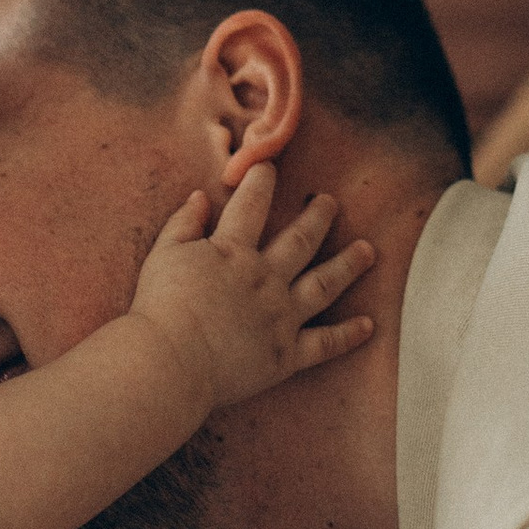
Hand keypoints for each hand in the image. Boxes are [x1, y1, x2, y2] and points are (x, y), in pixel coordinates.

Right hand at [128, 164, 373, 411]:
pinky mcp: (287, 355)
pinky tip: (369, 325)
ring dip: (349, 265)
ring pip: (325, 284)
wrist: (170, 361)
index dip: (262, 181)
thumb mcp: (163, 255)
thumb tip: (198, 197)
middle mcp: (266, 279)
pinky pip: (326, 343)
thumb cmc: (159, 308)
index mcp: (234, 252)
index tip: (270, 167)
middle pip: (301, 240)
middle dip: (319, 217)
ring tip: (368, 251)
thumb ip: (183, 224)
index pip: (252, 205)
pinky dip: (349, 335)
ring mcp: (281, 317)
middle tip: (331, 202)